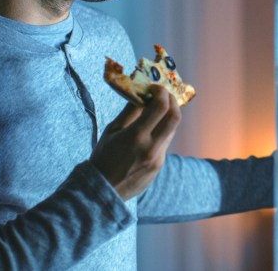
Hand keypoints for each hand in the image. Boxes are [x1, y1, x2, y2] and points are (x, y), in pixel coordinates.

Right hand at [91, 85, 181, 199]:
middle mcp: (151, 148)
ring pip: (171, 130)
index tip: (154, 87)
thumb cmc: (103, 157)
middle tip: (164, 94)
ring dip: (168, 115)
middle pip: (175, 117)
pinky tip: (152, 127)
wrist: (103, 190)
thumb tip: (142, 92)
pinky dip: (162, 130)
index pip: (160, 107)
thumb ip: (130, 111)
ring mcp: (158, 159)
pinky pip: (165, 142)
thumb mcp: (112, 130)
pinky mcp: (159, 166)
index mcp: (136, 136)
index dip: (161, 92)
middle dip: (172, 101)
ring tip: (158, 108)